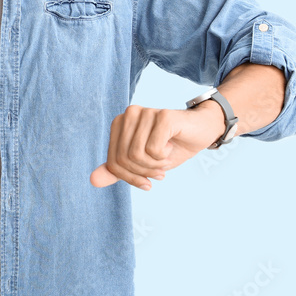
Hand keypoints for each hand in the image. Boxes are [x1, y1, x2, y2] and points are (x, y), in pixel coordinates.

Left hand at [90, 103, 224, 189]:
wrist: (202, 131)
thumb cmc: (171, 147)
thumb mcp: (142, 164)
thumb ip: (118, 170)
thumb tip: (93, 180)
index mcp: (119, 124)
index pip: (113, 162)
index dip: (130, 178)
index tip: (147, 182)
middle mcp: (128, 114)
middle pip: (124, 159)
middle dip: (143, 172)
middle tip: (159, 171)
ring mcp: (144, 112)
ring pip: (137, 155)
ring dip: (155, 166)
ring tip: (165, 158)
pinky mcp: (162, 116)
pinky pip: (153, 150)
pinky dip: (164, 157)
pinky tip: (172, 147)